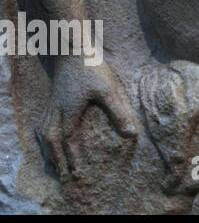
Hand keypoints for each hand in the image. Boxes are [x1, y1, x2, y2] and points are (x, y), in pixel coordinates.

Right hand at [40, 58, 138, 180]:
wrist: (73, 48)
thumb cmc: (91, 67)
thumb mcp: (108, 90)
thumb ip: (119, 112)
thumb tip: (131, 134)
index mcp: (68, 112)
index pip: (68, 141)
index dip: (73, 158)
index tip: (78, 172)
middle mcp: (56, 111)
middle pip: (51, 141)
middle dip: (56, 159)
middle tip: (63, 174)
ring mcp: (52, 104)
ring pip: (43, 132)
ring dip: (48, 149)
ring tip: (53, 162)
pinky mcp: (52, 98)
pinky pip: (42, 123)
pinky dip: (43, 135)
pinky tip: (48, 137)